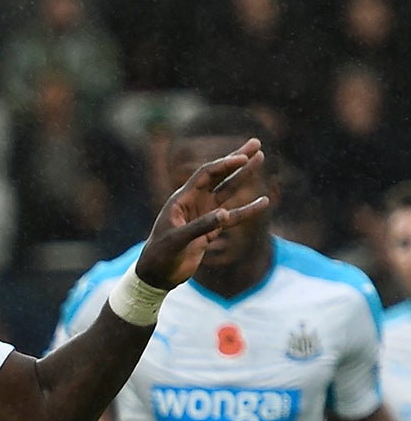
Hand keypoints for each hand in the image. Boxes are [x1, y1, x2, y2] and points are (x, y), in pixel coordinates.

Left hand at [135, 138, 271, 290]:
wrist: (157, 276)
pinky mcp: (210, 230)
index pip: (206, 175)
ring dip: (243, 177)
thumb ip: (200, 227)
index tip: (242, 158)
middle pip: (219, 176)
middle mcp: (193, 203)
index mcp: (181, 200)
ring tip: (260, 159)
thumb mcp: (177, 240)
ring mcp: (203, 216)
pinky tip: (263, 202)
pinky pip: (232, 217)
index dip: (224, 165)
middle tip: (256, 144)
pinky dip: (247, 210)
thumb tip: (224, 215)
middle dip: (237, 160)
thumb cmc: (160, 255)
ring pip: (228, 192)